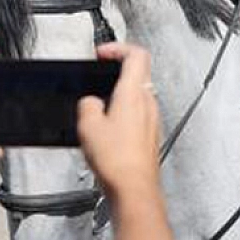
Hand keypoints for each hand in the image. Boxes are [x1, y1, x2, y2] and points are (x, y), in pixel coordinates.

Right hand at [77, 43, 160, 199]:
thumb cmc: (118, 160)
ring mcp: (152, 120)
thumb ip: (88, 105)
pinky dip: (123, 115)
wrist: (134, 189)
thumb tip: (90, 103)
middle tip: (99, 77)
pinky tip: (108, 130)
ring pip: (138, 96)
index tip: (102, 54)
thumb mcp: (88, 125)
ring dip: (120, 95)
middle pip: (138, 74)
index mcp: (134, 93)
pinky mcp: (150, 136)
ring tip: (100, 107)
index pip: (136, 55)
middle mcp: (148, 103)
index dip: (117, 49)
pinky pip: (138, 116)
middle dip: (116, 73)